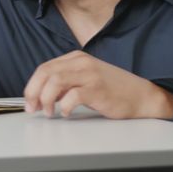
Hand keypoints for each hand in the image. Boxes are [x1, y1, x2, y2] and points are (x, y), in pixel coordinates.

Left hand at [23, 51, 172, 118]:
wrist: (142, 96)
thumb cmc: (113, 90)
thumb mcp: (85, 80)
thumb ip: (64, 83)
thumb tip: (42, 95)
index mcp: (76, 58)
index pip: (44, 68)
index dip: (32, 86)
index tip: (29, 101)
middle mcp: (81, 62)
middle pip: (45, 73)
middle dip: (33, 93)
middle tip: (33, 108)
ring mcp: (90, 74)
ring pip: (54, 82)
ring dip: (46, 100)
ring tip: (50, 112)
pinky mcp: (97, 89)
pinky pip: (72, 96)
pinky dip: (64, 107)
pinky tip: (67, 113)